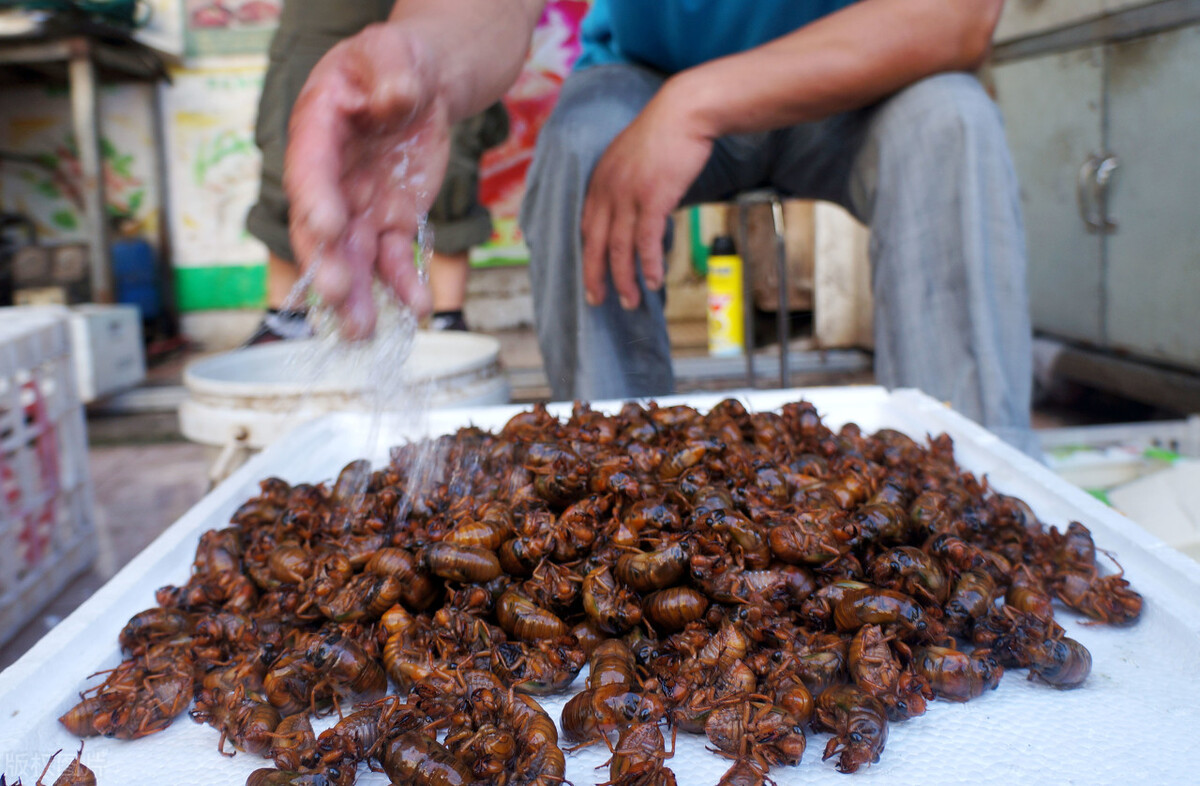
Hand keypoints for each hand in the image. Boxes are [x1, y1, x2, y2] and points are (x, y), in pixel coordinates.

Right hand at [285, 24, 447, 338]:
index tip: (327, 230)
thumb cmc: (393, 64)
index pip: (311, 171)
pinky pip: (395, 259)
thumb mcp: (391, 54)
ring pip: (352, 258)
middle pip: (321, 229)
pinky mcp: (391, 222)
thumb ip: (391, 73)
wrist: (419, 84)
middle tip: (338, 297)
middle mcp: (330, 178)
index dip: (316, 201)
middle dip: (328, 265)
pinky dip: (405, 284)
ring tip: (364, 335)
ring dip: (357, 297)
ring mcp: (359, 206)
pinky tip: (419, 309)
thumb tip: (394, 97)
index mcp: (318, 131)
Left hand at [581, 83, 713, 309]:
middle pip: (593, 242)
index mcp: (600, 179)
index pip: (585, 225)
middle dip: (594, 276)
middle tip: (597, 301)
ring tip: (630, 301)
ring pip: (618, 248)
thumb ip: (628, 185)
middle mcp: (607, 189)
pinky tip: (653, 281)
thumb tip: (639, 212)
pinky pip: (646, 242)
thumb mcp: (635, 159)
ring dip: (623, 279)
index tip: (589, 275)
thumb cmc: (666, 134)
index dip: (586, 254)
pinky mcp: (652, 198)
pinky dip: (647, 265)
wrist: (686, 111)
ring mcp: (628, 195)